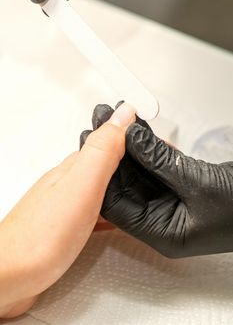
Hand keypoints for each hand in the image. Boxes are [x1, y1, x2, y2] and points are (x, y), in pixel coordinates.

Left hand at [0, 102, 134, 318]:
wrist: (13, 275)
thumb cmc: (42, 235)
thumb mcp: (81, 184)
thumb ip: (103, 150)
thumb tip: (123, 114)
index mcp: (76, 167)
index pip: (110, 140)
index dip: (134, 136)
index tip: (156, 137)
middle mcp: (71, 181)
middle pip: (106, 162)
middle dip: (131, 159)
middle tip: (153, 160)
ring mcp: (69, 203)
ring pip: (102, 185)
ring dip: (123, 182)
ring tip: (143, 183)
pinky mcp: (68, 225)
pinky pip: (97, 209)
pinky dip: (112, 207)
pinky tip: (118, 215)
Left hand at [89, 104, 232, 258]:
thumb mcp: (200, 184)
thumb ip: (160, 160)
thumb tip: (129, 136)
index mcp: (161, 232)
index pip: (116, 204)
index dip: (101, 171)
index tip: (93, 140)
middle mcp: (160, 220)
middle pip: (124, 185)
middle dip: (112, 151)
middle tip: (103, 121)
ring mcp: (168, 203)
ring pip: (138, 172)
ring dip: (128, 145)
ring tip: (118, 117)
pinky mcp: (178, 187)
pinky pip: (154, 166)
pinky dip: (147, 147)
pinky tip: (139, 129)